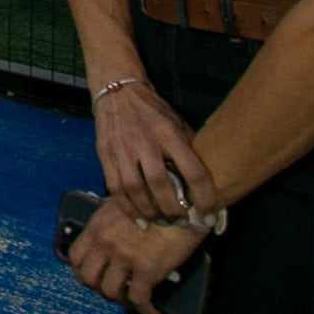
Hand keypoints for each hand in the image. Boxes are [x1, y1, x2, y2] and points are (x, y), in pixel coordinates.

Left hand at [65, 197, 206, 313]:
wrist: (182, 206)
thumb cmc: (154, 202)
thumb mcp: (121, 205)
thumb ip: (108, 222)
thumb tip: (106, 235)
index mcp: (97, 227)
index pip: (75, 257)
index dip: (82, 272)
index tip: (93, 278)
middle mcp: (105, 243)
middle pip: (88, 278)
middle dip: (98, 289)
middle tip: (113, 292)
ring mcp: (124, 258)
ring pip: (110, 292)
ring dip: (120, 301)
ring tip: (131, 301)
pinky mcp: (147, 270)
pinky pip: (139, 299)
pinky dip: (145, 310)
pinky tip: (152, 311)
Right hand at [92, 74, 218, 224]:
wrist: (118, 92)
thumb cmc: (154, 111)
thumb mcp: (178, 123)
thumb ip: (189, 150)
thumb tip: (209, 182)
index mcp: (169, 133)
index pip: (192, 171)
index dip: (204, 197)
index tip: (208, 215)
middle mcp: (144, 140)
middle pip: (160, 185)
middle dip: (173, 210)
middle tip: (182, 222)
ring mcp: (122, 147)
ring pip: (135, 189)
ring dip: (150, 212)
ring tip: (162, 222)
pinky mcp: (104, 154)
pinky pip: (116, 187)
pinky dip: (128, 208)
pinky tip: (140, 219)